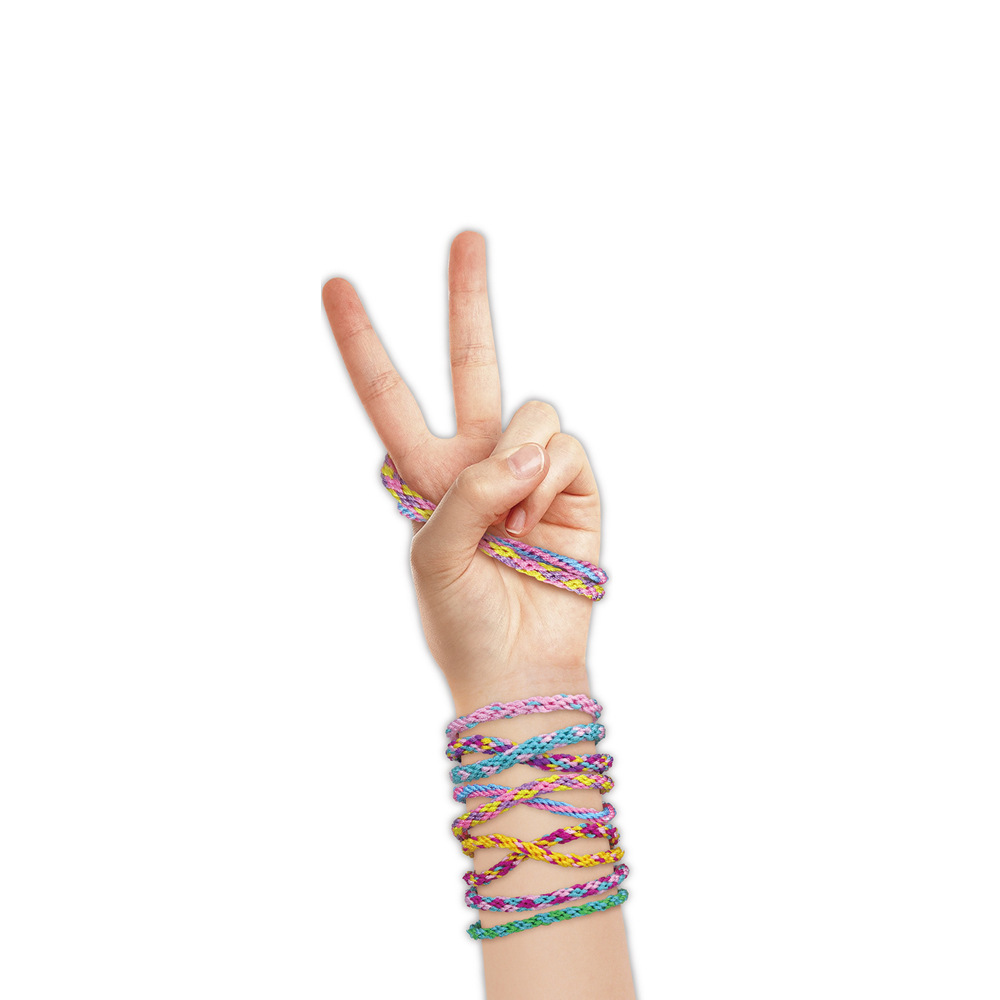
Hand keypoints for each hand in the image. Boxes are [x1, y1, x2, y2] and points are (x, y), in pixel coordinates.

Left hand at [322, 231, 601, 712]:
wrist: (519, 667)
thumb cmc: (461, 617)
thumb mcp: (432, 554)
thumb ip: (468, 489)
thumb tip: (531, 450)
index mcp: (426, 470)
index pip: (388, 395)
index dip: (362, 342)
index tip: (335, 285)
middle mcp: (478, 456)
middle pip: (472, 360)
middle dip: (469, 298)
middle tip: (467, 236)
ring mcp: (529, 467)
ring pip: (530, 412)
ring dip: (520, 472)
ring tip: (515, 532)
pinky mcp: (576, 483)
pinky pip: (563, 449)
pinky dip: (552, 490)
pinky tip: (545, 531)